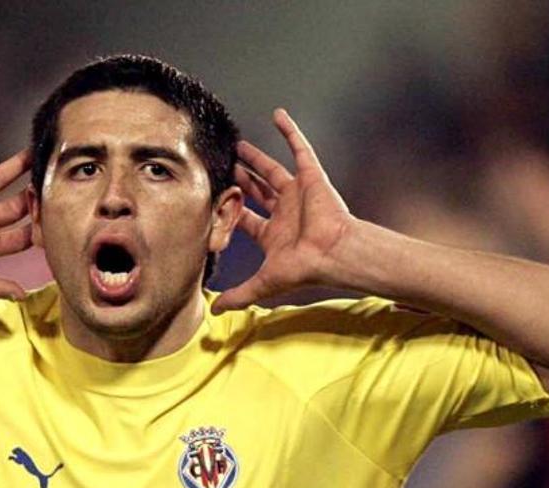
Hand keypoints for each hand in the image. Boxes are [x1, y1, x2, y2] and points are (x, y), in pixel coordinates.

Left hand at [212, 109, 354, 312]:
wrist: (334, 252)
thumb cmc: (304, 268)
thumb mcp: (264, 283)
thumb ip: (239, 295)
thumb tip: (214, 311)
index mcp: (274, 234)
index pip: (247, 220)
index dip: (231, 211)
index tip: (214, 199)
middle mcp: (284, 212)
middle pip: (257, 191)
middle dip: (240, 179)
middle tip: (222, 165)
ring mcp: (297, 193)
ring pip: (272, 170)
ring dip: (255, 158)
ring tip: (237, 144)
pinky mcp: (311, 176)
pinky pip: (300, 148)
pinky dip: (290, 132)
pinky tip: (278, 115)